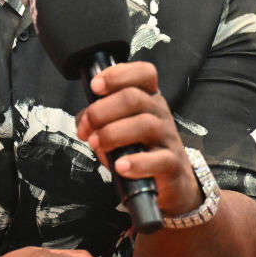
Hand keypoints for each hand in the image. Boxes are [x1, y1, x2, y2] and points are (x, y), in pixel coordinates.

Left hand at [75, 61, 201, 214]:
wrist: (170, 183)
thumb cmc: (139, 150)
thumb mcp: (117, 128)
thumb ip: (98, 120)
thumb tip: (83, 120)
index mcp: (148, 99)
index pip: (143, 73)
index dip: (118, 74)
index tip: (95, 86)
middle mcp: (160, 113)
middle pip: (134, 98)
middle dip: (101, 111)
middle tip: (87, 127)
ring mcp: (168, 138)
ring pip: (144, 125)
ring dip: (112, 134)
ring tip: (96, 144)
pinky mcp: (172, 164)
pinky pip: (158, 159)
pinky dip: (136, 163)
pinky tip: (120, 166)